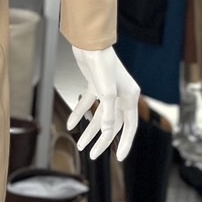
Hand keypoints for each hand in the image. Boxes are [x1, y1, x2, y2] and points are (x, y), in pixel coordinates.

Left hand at [66, 46, 139, 162]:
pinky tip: (71, 124)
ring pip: (99, 116)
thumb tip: (108, 133)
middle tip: (92, 153)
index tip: (119, 158)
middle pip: (112, 123)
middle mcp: (121, 94)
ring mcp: (107, 90)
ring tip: (80, 144)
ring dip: (89, 130)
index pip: (129, 126)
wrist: (89, 43)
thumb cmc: (102, 63)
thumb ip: (108, 114)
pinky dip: (79, 114)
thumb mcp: (106, 92)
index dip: (125, 143)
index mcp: (130, 96)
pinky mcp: (95, 85)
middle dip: (102, 140)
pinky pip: (87, 104)